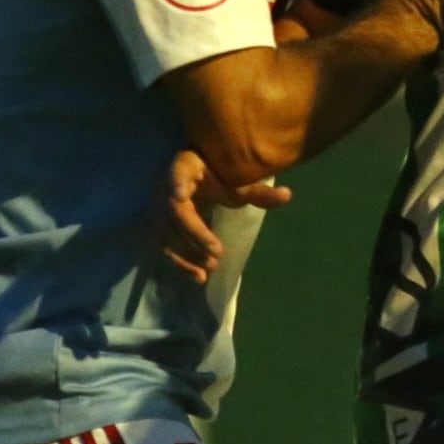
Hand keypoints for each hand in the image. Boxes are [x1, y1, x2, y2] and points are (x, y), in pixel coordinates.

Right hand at [162, 149, 292, 284]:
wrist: (192, 180)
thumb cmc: (216, 179)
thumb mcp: (237, 184)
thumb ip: (259, 192)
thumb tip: (288, 195)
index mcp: (185, 166)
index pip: (178, 171)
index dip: (176, 182)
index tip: (178, 194)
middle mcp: (165, 188)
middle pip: (174, 213)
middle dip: (194, 234)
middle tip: (217, 253)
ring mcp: (156, 209)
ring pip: (166, 234)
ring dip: (187, 253)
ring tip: (211, 268)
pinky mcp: (156, 228)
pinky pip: (163, 248)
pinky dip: (180, 264)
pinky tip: (199, 278)